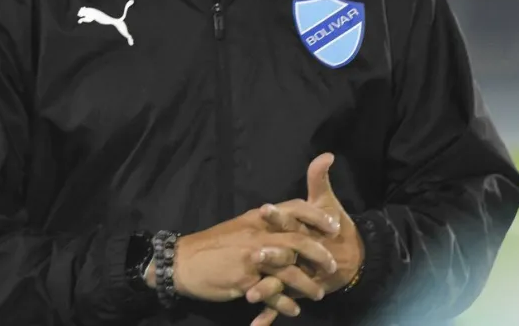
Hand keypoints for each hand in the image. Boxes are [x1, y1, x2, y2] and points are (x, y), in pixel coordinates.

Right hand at [167, 208, 338, 305]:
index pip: (294, 209)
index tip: (334, 226)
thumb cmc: (214, 244)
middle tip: (332, 266)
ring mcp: (252, 259)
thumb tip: (286, 222)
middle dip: (319, 253)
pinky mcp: (244, 281)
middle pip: (298, 240)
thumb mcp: (242, 225)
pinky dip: (284, 304)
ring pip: (289, 270)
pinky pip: (272, 294)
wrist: (184, 261)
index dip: (316, 216)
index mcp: (259, 218)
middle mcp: (258, 235)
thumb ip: (265, 224)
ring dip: (306, 284)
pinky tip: (294, 310)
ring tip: (318, 293)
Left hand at [247, 153, 365, 325]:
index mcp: (306, 230)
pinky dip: (270, 316)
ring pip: (284, 283)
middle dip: (273, 255)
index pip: (291, 219)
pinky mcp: (299, 292)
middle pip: (287, 254)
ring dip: (269, 289)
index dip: (279, 215)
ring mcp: (301, 275)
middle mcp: (303, 253)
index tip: (265, 208)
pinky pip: (282, 305)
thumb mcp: (327, 202)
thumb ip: (320, 178)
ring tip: (251, 294)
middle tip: (257, 254)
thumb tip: (327, 154)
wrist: (354, 259)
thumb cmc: (335, 227)